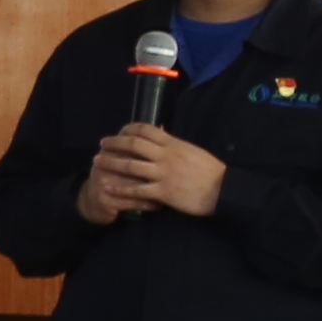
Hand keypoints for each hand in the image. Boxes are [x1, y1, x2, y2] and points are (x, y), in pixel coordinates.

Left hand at [86, 127, 223, 220]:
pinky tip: (107, 187)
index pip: (146, 129)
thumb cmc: (211, 171)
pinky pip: (136, 189)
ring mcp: (162, 174)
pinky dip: (120, 188)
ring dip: (111, 163)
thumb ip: (175, 145)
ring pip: (130, 165)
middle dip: (115, 143)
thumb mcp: (192, 151)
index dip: (129, 129)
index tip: (119, 132)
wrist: (224, 189)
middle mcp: (165, 155)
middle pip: (133, 145)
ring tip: (97, 162)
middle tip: (102, 144)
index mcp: (173, 143)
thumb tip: (162, 135)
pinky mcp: (163, 192)